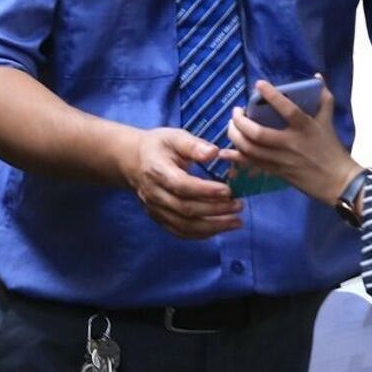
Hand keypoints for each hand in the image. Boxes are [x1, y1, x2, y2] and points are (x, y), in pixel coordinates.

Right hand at [122, 128, 244, 239]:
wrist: (133, 161)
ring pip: (184, 225)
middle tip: (238, 205)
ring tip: (235, 221)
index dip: (206, 191)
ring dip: (212, 227)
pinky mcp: (159, 219)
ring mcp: (155, 209)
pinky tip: (219, 229)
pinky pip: (180, 232)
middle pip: (185, 209)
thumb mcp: (174, 137)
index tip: (228, 191)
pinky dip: (201, 234)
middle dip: (215, 210)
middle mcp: (154, 194)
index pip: (182, 185)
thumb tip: (214, 153)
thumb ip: (193, 145)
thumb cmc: (158, 146)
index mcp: (157, 170)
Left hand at [223, 78, 362, 207]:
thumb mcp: (328, 120)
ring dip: (235, 136)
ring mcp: (281, 159)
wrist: (337, 181)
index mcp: (305, 127)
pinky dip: (236, 157)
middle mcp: (290, 143)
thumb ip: (323, 97)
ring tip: (230, 126)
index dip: (271, 95)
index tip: (258, 84)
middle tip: (235, 112)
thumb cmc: (332, 148)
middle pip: (257, 133)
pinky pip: (252, 163)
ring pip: (250, 149)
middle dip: (240, 121)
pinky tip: (225, 151)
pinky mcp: (276, 171)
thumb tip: (317, 77)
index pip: (287, 109)